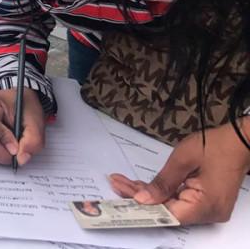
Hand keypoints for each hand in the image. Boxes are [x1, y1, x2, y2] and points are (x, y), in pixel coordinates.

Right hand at [0, 88, 45, 165]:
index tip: (17, 146)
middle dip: (2, 152)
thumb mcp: (36, 120)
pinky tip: (2, 146)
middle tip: (16, 151)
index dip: (3, 139)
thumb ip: (32, 140)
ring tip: (10, 145)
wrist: (20, 104)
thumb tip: (21, 159)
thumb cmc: (25, 106)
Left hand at [109, 122, 249, 224]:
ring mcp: (210, 209)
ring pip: (172, 207)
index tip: (121, 192)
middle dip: (140, 197)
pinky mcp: (207, 203)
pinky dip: (161, 193)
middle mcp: (210, 213)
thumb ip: (162, 182)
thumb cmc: (215, 144)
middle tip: (117, 182)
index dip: (142, 206)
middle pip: (168, 211)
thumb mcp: (183, 159)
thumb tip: (142, 199)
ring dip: (148, 195)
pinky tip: (142, 185)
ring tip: (123, 182)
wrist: (241, 140)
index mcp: (206, 205)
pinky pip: (180, 202)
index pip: (168, 214)